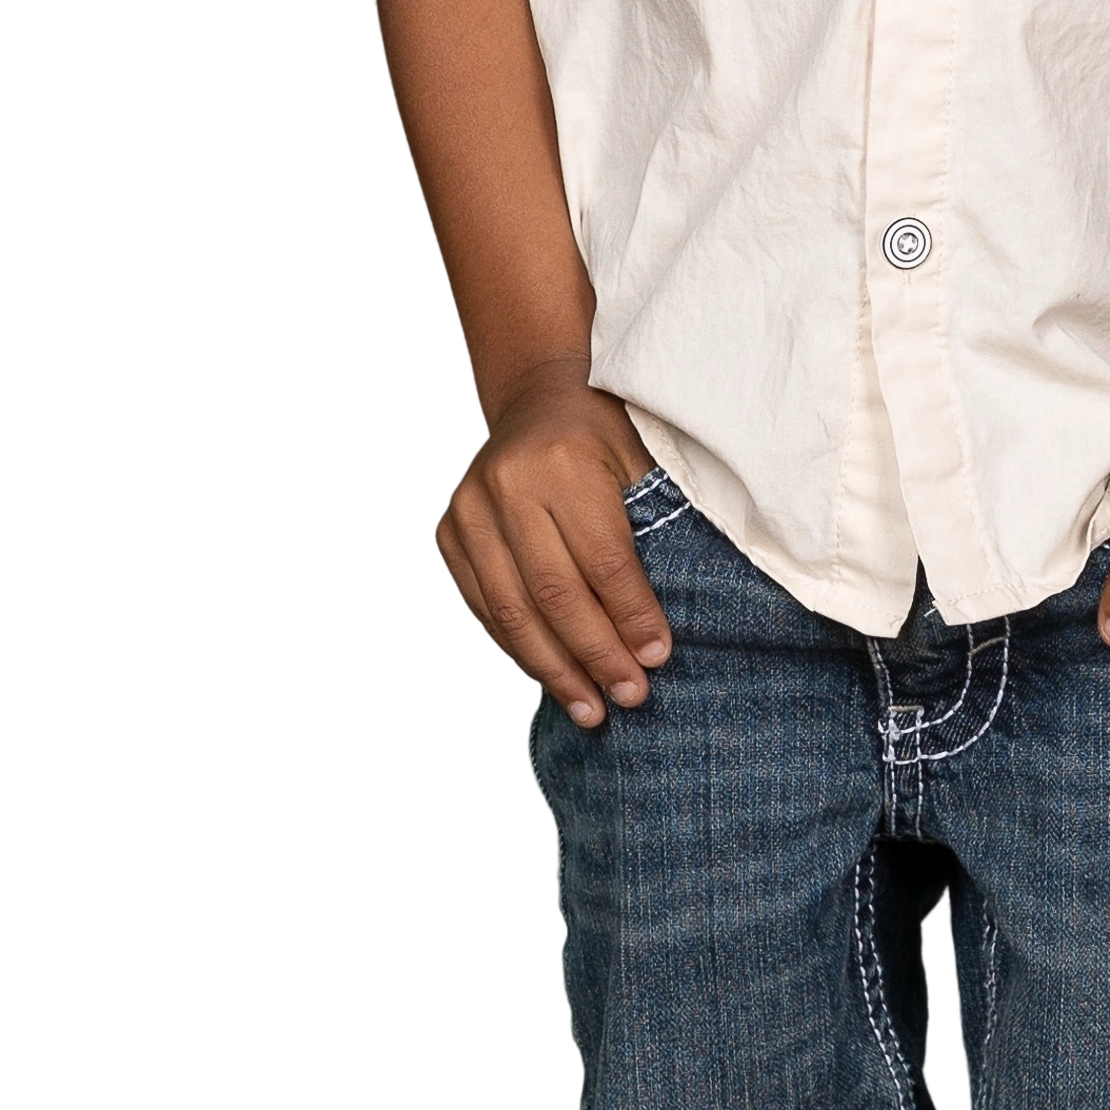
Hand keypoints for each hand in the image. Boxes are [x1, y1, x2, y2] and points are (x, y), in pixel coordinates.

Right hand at [431, 360, 675, 727]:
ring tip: (591, 710)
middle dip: (597, 654)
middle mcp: (506, 485)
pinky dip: (521, 648)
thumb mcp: (640, 461)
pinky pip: (485, 608)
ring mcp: (468, 512)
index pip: (603, 560)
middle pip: (556, 593)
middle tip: (630, 697)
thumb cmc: (606, 436)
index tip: (658, 658)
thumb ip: (653, 528)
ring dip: (556, 669)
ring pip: (514, 611)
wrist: (537, 399)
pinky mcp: (448, 535)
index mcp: (563, 462)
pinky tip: (553, 678)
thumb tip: (661, 634)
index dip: (632, 616)